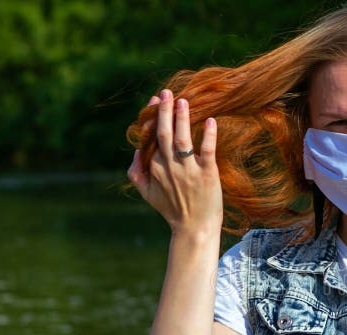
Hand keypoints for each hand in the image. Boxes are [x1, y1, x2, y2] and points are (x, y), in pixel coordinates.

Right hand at [127, 89, 222, 236]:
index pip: (152, 137)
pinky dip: (209, 135)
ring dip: (182, 118)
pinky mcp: (207, 175)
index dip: (154, 117)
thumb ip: (135, 172)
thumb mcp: (147, 193)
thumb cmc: (172, 210)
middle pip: (164, 133)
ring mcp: (188, 171)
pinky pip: (207, 151)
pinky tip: (211, 121)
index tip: (156, 100)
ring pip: (182, 139)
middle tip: (167, 92)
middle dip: (165, 111)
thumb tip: (136, 150)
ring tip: (184, 101)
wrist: (194, 229)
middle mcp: (169, 167)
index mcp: (154, 168)